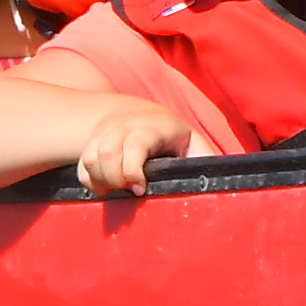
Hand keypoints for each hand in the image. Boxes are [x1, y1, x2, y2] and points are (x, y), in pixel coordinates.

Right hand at [76, 101, 194, 194]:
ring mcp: (106, 131)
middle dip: (115, 179)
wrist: (139, 114)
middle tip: (129, 191)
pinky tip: (106, 188)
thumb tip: (222, 179)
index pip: (135, 144)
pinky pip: (83, 165)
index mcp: (154, 126)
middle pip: (107, 152)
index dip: (132, 170)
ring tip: (118, 191)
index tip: (139, 190)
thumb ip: (205, 159)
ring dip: (101, 182)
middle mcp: (126, 125)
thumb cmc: (174, 138)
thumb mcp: (193, 143)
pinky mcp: (91, 141)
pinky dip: (90, 181)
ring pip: (91, 159)